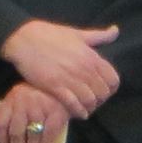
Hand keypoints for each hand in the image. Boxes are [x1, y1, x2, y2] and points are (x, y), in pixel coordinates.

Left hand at [0, 83, 69, 142]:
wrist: (64, 84)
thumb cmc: (39, 95)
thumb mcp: (21, 99)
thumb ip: (13, 116)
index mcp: (11, 100)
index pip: (1, 123)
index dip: (1, 142)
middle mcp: (23, 103)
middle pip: (16, 133)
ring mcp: (40, 107)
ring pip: (32, 136)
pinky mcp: (56, 112)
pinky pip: (48, 134)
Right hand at [2, 19, 119, 116]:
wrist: (25, 39)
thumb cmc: (51, 35)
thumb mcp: (78, 33)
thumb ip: (99, 36)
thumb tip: (116, 30)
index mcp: (92, 56)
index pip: (113, 80)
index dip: (110, 89)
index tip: (103, 91)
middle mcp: (84, 69)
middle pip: (103, 93)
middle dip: (100, 100)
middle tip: (92, 101)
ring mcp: (70, 78)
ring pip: (90, 101)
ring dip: (89, 107)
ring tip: (84, 108)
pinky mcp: (56, 87)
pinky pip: (74, 105)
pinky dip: (78, 112)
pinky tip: (77, 112)